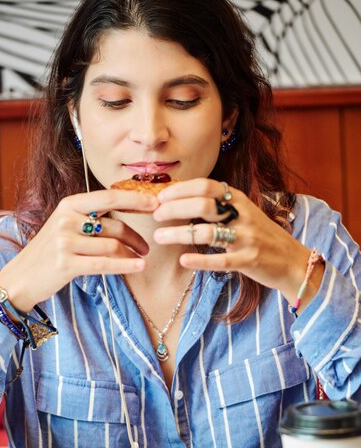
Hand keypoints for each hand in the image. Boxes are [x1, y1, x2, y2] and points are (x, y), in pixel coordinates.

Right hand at [0, 189, 158, 310]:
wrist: (20, 277)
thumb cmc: (49, 252)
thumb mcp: (66, 226)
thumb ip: (91, 218)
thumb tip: (128, 212)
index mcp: (69, 204)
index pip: (110, 197)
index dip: (136, 200)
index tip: (157, 204)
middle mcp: (67, 219)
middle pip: (115, 226)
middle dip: (136, 237)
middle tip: (147, 248)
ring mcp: (65, 241)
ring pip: (112, 246)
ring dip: (131, 255)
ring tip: (140, 260)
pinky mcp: (66, 263)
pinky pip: (104, 264)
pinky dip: (126, 265)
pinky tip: (139, 267)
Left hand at [153, 178, 323, 307]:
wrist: (292, 261)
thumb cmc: (260, 237)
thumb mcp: (242, 213)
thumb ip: (218, 206)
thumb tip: (180, 200)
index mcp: (239, 200)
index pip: (205, 186)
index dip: (179, 190)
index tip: (159, 197)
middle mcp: (243, 215)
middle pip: (202, 205)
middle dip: (174, 208)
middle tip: (155, 216)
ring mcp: (247, 238)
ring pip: (207, 232)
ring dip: (178, 233)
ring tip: (159, 237)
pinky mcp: (249, 260)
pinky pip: (220, 260)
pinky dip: (200, 260)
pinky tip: (183, 260)